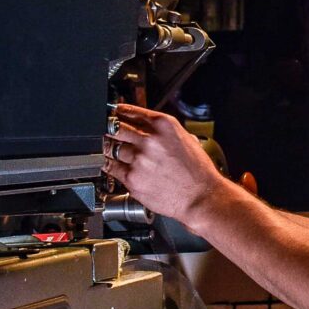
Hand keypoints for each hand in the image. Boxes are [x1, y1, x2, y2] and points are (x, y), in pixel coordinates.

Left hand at [107, 104, 244, 232]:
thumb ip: (161, 131)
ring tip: (114, 152)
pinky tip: (115, 166)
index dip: (117, 112)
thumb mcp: (185, 139)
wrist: (200, 196)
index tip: (112, 114)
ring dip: (109, 149)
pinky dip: (110, 166)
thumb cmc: (197, 171)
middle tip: (108, 133)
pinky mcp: (131, 178)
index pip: (130, 111)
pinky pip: (111, 167)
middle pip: (115, 127)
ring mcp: (138, 159)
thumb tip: (142, 126)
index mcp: (164, 125)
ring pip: (110, 147)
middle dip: (110, 129)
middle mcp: (149, 139)